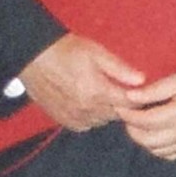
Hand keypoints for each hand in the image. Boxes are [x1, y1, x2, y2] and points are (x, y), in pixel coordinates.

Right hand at [18, 34, 143, 130]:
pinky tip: (88, 103)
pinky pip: (86, 125)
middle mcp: (86, 109)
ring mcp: (74, 117)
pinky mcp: (64, 120)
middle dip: (123, 105)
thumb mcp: (97, 52)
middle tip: (120, 89)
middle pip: (117, 115)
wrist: (33, 57)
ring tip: (102, 94)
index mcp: (97, 91)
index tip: (140, 91)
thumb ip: (120, 68)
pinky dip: (91, 117)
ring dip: (107, 111)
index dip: (139, 98)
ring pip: (102, 121)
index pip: (130, 104)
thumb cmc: (66, 51)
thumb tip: (142, 80)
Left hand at [120, 61, 175, 161]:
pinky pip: (171, 155)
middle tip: (127, 114)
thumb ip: (152, 90)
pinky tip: (156, 134)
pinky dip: (158, 148)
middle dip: (131, 128)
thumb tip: (128, 97)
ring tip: (139, 123)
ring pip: (156, 151)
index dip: (127, 114)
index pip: (143, 122)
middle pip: (146, 140)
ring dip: (143, 140)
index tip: (119, 104)